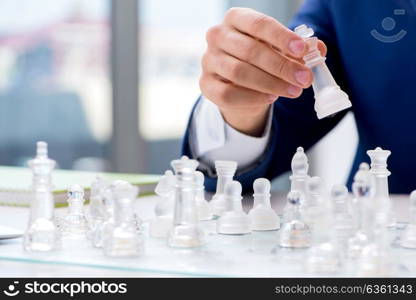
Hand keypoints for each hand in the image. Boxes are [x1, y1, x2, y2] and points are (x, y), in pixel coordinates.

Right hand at [200, 8, 326, 135]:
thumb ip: (299, 48)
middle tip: (304, 79)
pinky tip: (271, 98)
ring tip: (293, 91)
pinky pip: (228, 94)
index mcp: (236, 19)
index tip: (303, 49)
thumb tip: (317, 49)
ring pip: (240, 73)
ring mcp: (209, 61)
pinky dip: (252, 97)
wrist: (238, 82)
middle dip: (282, 66)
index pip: (259, 25)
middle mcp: (218, 36)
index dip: (282, 37)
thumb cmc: (260, 59)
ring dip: (271, 84)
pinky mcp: (206, 84)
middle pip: (251, 51)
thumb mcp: (280, 49)